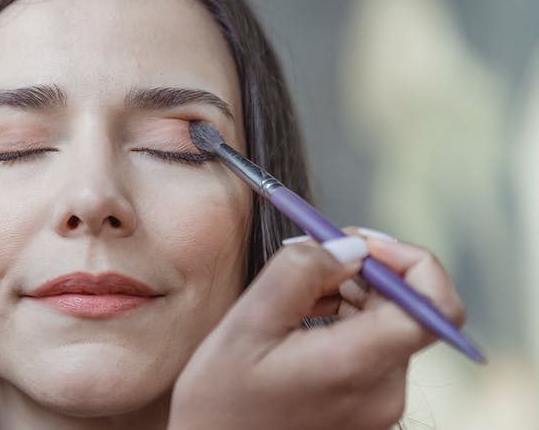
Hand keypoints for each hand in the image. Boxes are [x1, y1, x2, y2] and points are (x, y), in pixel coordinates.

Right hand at [168, 231, 465, 429]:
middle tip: (315, 251)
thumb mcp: (245, 325)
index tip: (360, 244)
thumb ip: (299, 273)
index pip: (434, 306)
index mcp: (357, 367)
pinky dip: (346, 321)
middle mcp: (384, 391)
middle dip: (366, 269)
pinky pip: (372, 348)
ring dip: (352, 293)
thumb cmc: (219, 404)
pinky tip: (302, 317)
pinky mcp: (368, 410)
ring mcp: (379, 405)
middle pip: (408, 309)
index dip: (409, 262)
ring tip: (295, 293)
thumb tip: (348, 247)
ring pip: (388, 324)